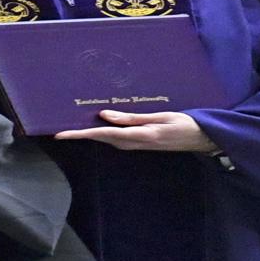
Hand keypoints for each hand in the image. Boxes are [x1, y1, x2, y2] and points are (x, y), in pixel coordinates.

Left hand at [54, 110, 220, 151]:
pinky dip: (101, 132)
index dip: (80, 134)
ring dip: (87, 133)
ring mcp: (135, 145)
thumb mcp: (159, 118)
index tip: (61, 134)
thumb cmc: (184, 125)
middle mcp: (133, 143)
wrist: (202, 139)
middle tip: (57, 125)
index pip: (103, 135)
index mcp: (139, 136)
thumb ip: (131, 118)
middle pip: (99, 138)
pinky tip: (94, 124)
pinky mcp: (137, 143)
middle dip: (78, 134)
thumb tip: (104, 116)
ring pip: (106, 139)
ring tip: (69, 123)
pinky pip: (114, 137)